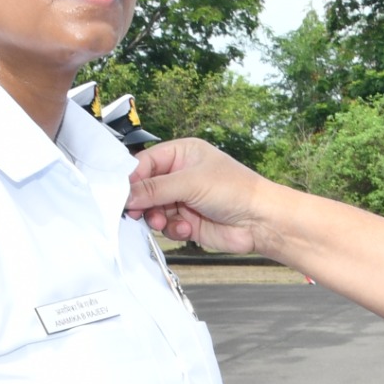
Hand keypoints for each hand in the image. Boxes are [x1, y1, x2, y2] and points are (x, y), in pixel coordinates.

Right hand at [126, 139, 277, 254]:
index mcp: (182, 153)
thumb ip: (156, 188)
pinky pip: (167, 227)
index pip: (145, 163)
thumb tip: (127, 193)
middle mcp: (181, 175)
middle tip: (137, 211)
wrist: (260, 221)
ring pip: (153, 210)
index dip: (132, 179)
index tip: (122, 193)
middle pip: (145, 188)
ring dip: (156, 218)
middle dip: (142, 201)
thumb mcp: (192, 182)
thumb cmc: (238, 190)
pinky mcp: (188, 221)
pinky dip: (172, 229)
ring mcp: (184, 199)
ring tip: (165, 221)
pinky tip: (186, 228)